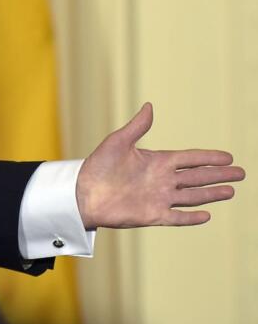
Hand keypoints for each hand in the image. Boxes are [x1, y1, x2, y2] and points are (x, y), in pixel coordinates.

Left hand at [76, 103, 244, 229]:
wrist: (81, 193)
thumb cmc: (97, 166)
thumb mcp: (117, 142)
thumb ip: (137, 127)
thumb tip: (149, 106)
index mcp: (156, 161)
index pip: (189, 158)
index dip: (208, 157)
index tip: (228, 156)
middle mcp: (161, 180)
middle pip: (197, 177)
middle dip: (218, 175)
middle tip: (241, 173)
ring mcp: (158, 198)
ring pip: (192, 196)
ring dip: (211, 194)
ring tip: (231, 191)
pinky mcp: (151, 215)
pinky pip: (176, 217)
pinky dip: (191, 217)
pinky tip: (207, 215)